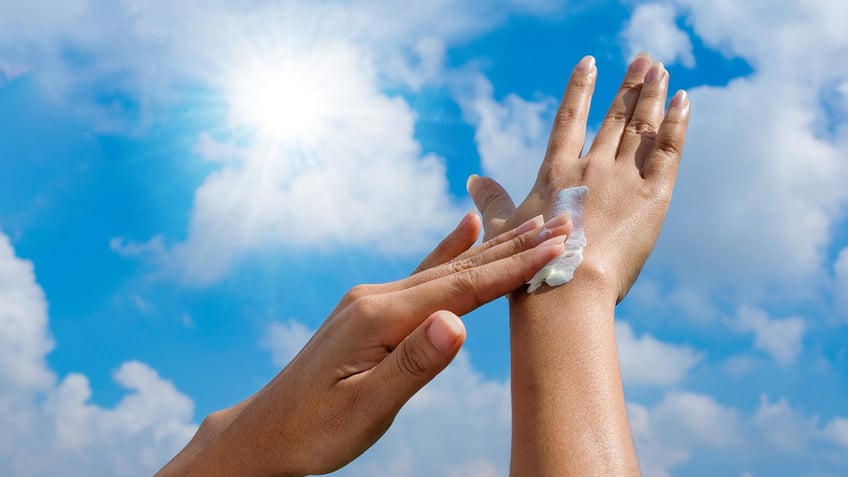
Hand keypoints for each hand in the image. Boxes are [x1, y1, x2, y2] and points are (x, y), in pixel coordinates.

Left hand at [156, 212, 570, 476]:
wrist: (265, 432)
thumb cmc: (313, 429)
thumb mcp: (365, 407)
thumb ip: (412, 364)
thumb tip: (457, 323)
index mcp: (379, 317)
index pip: (461, 289)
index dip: (510, 269)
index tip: (554, 246)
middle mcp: (376, 297)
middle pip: (458, 268)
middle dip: (512, 246)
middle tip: (560, 221)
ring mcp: (371, 300)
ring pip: (444, 269)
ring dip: (491, 248)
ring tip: (528, 223)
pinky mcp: (370, 310)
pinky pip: (423, 276)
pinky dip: (451, 252)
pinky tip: (466, 231)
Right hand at [467, 54, 689, 300]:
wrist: (569, 288)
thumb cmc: (530, 266)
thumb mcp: (503, 230)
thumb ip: (491, 201)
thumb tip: (472, 180)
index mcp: (556, 173)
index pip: (569, 119)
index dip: (580, 89)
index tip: (589, 63)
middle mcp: (591, 167)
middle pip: (614, 117)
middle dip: (629, 85)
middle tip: (643, 59)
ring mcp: (623, 178)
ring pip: (640, 126)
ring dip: (651, 95)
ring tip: (660, 69)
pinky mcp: (653, 197)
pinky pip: (668, 150)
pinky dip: (675, 123)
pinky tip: (681, 100)